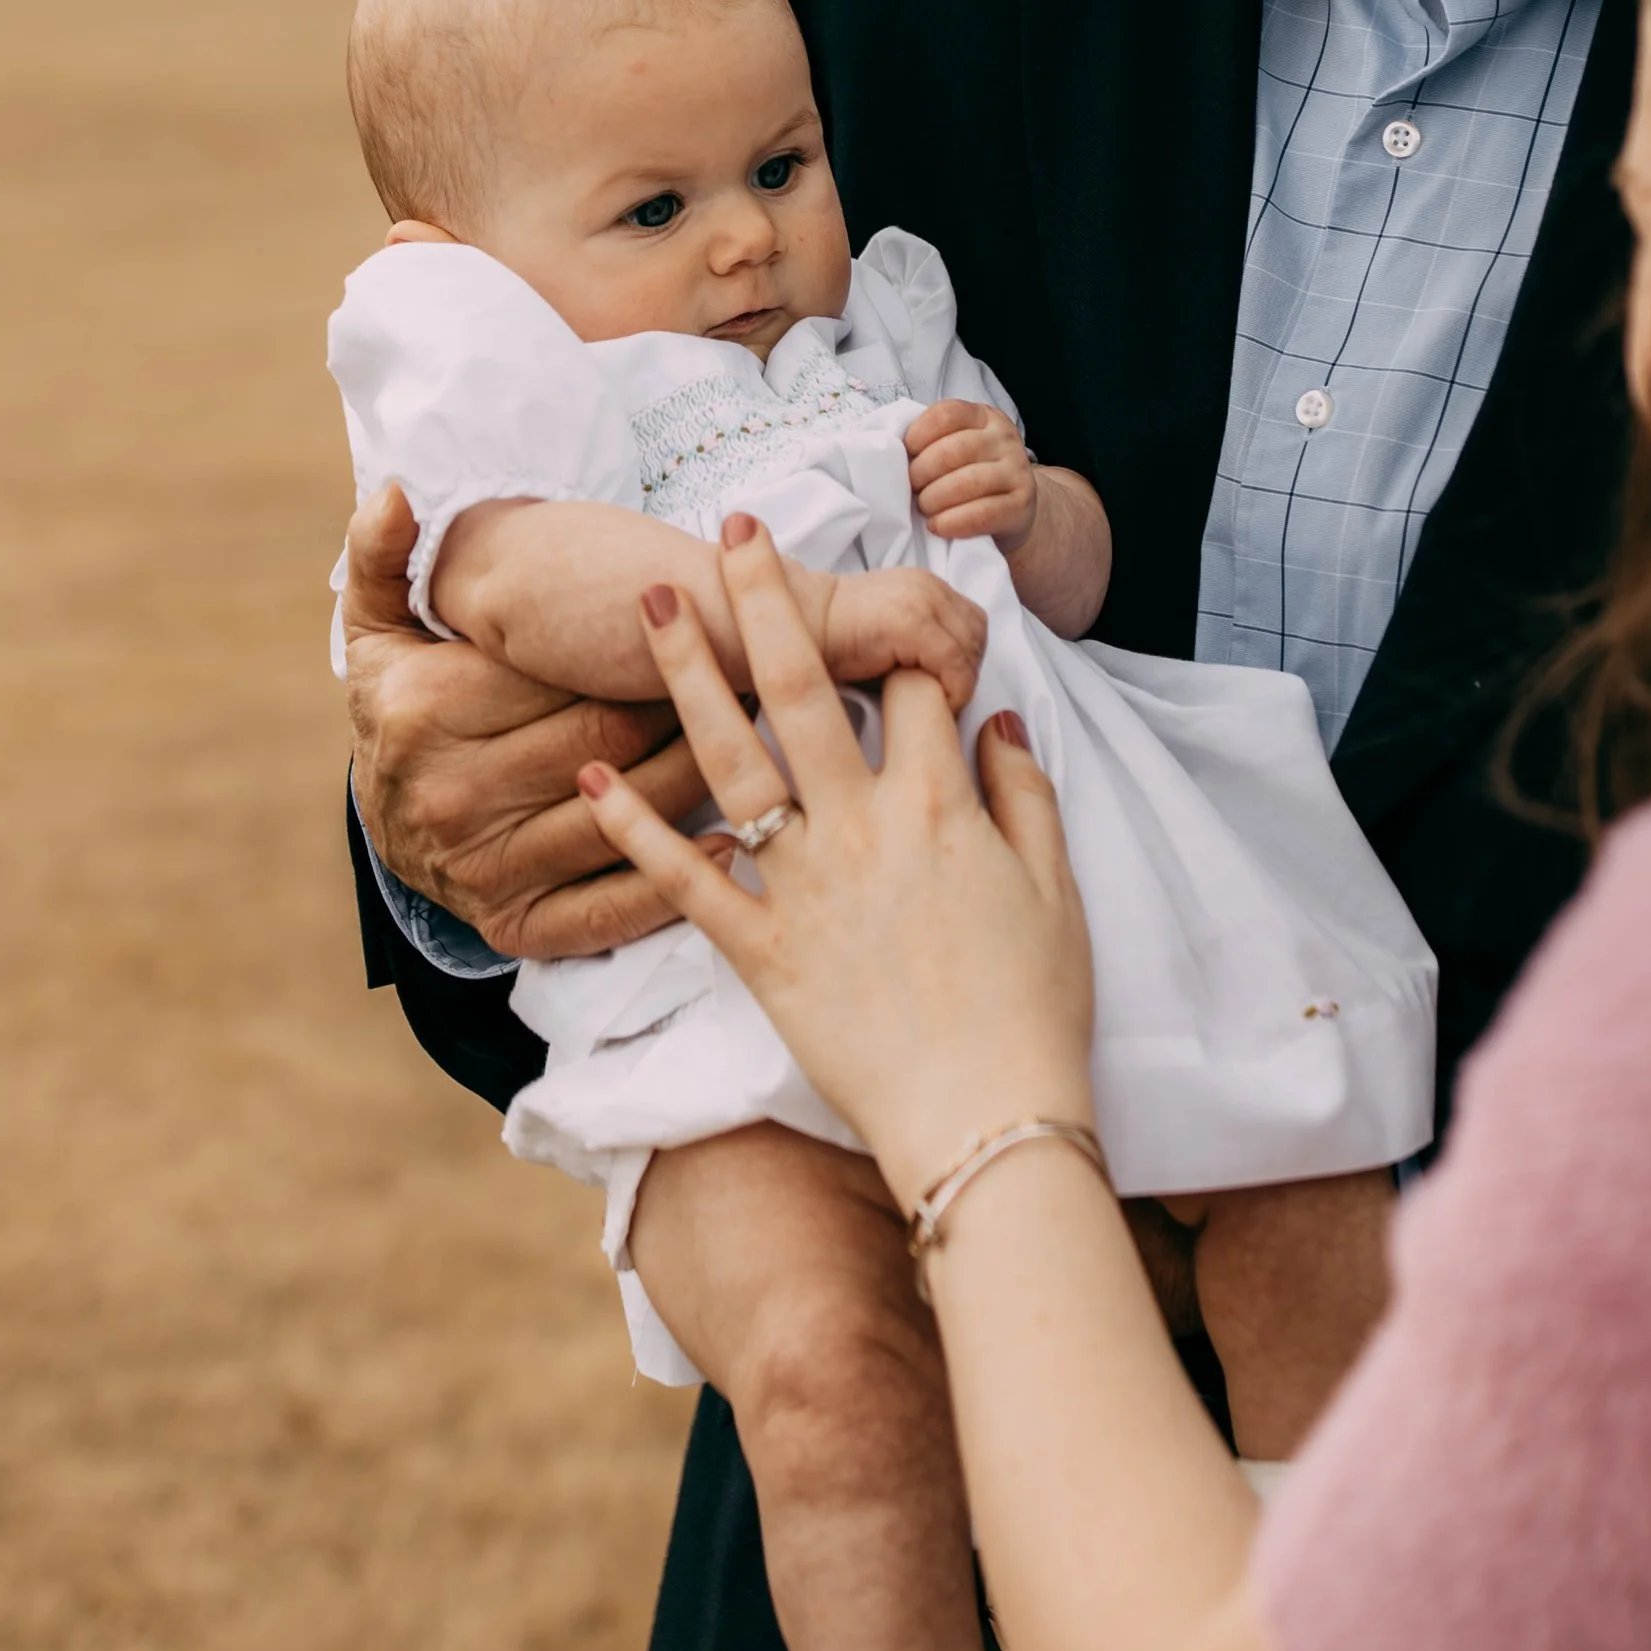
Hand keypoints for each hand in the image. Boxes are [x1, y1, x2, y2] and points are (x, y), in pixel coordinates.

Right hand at [342, 484, 708, 958]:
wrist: (385, 816)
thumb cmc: (405, 698)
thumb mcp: (379, 622)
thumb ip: (383, 552)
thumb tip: (396, 491)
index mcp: (424, 709)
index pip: (559, 669)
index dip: (637, 641)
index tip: (692, 611)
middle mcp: (449, 795)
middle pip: (605, 738)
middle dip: (682, 700)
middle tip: (749, 670)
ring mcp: (481, 868)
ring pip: (623, 815)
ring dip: (700, 775)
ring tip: (757, 734)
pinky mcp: (512, 924)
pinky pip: (602, 911)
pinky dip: (669, 883)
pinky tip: (729, 842)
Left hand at [586, 521, 1095, 1205]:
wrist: (984, 1120)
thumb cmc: (1033, 1012)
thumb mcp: (1057, 890)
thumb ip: (1026, 799)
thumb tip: (996, 725)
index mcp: (941, 806)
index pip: (913, 685)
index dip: (899, 629)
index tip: (874, 590)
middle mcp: (866, 826)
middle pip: (808, 688)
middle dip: (768, 599)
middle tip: (732, 530)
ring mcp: (807, 884)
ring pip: (734, 757)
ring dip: (690, 675)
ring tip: (653, 606)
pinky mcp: (761, 948)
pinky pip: (687, 877)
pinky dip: (636, 827)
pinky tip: (592, 776)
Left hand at [905, 399, 1038, 549]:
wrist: (1013, 510)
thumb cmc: (968, 476)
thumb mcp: (954, 448)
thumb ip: (930, 442)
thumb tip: (889, 451)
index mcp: (983, 416)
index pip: (947, 414)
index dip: (918, 434)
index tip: (906, 453)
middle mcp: (1004, 438)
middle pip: (952, 450)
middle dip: (921, 474)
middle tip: (911, 489)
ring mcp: (1017, 470)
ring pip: (968, 482)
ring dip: (934, 499)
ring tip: (924, 509)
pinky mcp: (1021, 504)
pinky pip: (983, 513)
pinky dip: (953, 522)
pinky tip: (937, 526)